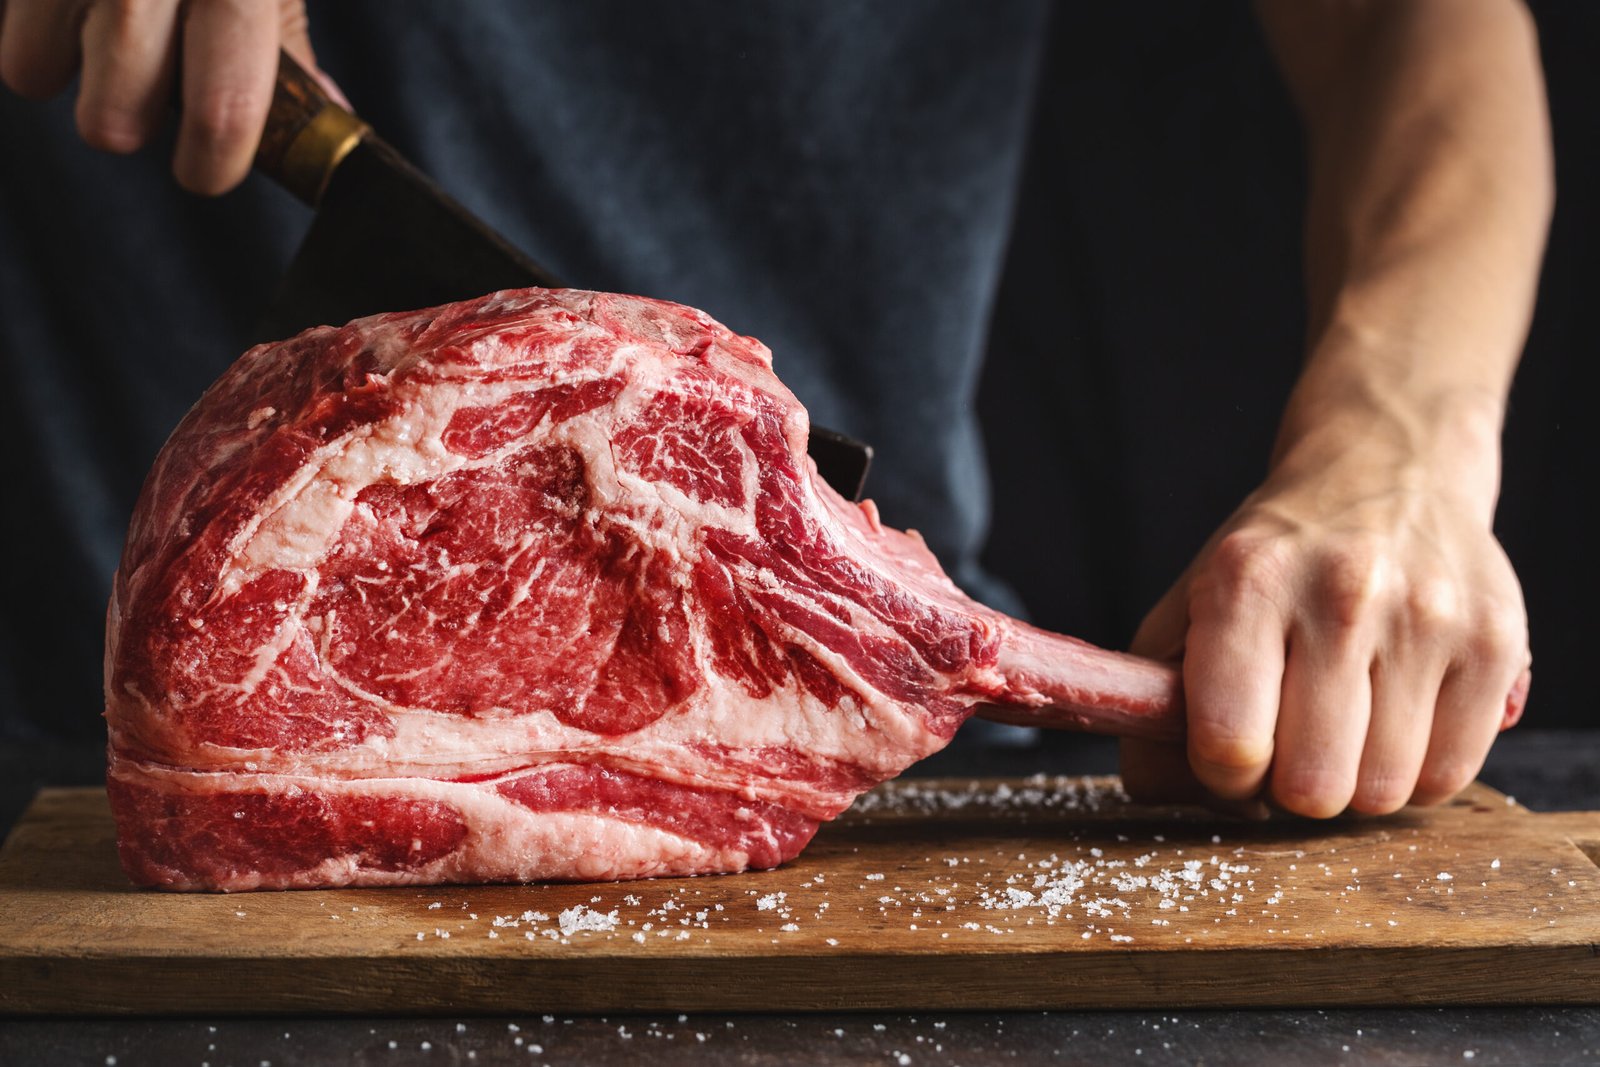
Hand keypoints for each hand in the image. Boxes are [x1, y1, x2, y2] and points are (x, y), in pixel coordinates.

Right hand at [0, 0, 322, 194]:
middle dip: (126, 123)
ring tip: (97, 26)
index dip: (213, 163)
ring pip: (33, 71)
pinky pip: (2, 32)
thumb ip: (281, 32)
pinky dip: (27, 26)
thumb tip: (329, 110)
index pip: (225, 111)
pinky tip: (60, 1)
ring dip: (60, 66)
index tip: (207, 170)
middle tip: (143, 88)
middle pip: (114, 118)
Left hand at [1121, 413, 1531, 817]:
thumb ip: (1154, 698)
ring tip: (1346, 725)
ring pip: (1384, 793)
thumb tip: (1159, 786)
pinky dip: (1417, 772)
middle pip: (1312, 787)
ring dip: (1356, 782)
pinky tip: (1397, 721)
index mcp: (1246, 581)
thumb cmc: (1277, 560)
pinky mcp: (1495, 643)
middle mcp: (1341, 594)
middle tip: (1292, 744)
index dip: (1223, 776)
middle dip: (1291, 787)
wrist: (1387, 472)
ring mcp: (1428, 618)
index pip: (1229, 744)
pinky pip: (1450, 776)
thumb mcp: (1190, 602)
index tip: (1232, 754)